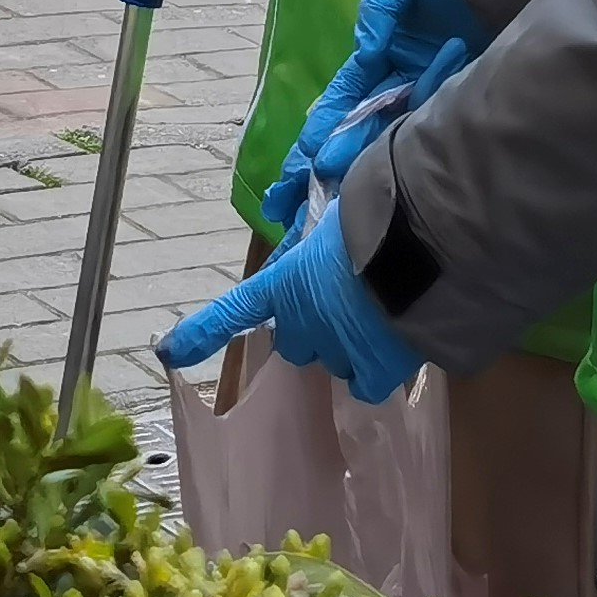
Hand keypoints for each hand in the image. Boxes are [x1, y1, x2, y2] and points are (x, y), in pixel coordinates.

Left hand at [160, 199, 420, 399]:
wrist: (425, 244)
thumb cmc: (380, 215)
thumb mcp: (336, 212)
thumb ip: (320, 240)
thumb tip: (322, 248)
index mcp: (287, 281)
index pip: (235, 309)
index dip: (202, 333)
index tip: (171, 352)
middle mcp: (304, 321)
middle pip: (292, 340)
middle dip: (310, 328)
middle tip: (341, 303)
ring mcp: (338, 350)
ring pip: (333, 360)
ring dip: (346, 345)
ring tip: (379, 315)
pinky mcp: (376, 371)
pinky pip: (366, 383)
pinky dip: (376, 370)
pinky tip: (393, 347)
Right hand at [263, 0, 484, 234]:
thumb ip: (378, 13)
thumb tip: (364, 52)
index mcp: (374, 63)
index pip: (337, 107)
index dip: (314, 140)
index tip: (297, 173)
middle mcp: (394, 88)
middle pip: (350, 136)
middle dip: (317, 172)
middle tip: (291, 210)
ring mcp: (423, 99)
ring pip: (381, 144)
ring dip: (354, 176)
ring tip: (327, 211)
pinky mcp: (454, 102)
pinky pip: (424, 133)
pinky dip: (403, 160)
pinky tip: (383, 189)